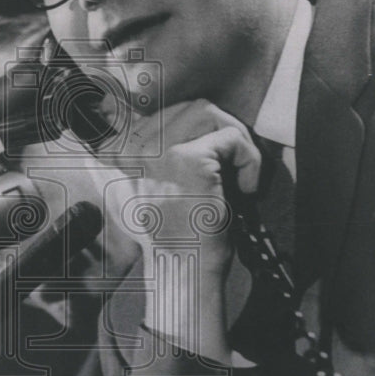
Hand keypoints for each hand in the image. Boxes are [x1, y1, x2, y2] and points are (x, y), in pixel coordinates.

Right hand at [99, 99, 261, 360]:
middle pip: (190, 107)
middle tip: (233, 167)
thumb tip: (193, 120)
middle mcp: (136, 146)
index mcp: (124, 152)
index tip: (218, 155)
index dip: (199, 128)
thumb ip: (161, 155)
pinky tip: (246, 189)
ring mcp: (161, 150)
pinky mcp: (190, 158)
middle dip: (221, 131)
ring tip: (238, 175)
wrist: (185, 268)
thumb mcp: (158, 187)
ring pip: (210, 112)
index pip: (166, 111)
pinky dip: (250, 160)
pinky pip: (232, 137)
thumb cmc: (179, 234)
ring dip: (235, 141)